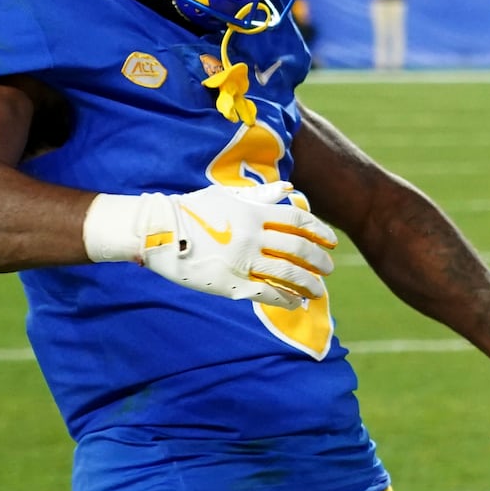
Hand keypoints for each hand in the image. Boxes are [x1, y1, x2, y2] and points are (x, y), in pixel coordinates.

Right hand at [83, 181, 336, 308]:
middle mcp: (253, 237)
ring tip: (319, 290)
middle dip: (319, 260)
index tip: (331, 241)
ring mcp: (242, 261)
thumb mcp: (227, 195)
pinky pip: (267, 293)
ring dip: (308, 283)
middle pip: (298, 249)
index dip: (319, 232)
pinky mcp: (231, 283)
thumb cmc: (192, 210)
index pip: (298, 222)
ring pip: (287, 274)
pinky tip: (295, 303)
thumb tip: (289, 187)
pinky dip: (285, 299)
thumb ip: (261, 194)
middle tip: (329, 268)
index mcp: (253, 214)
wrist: (158, 232)